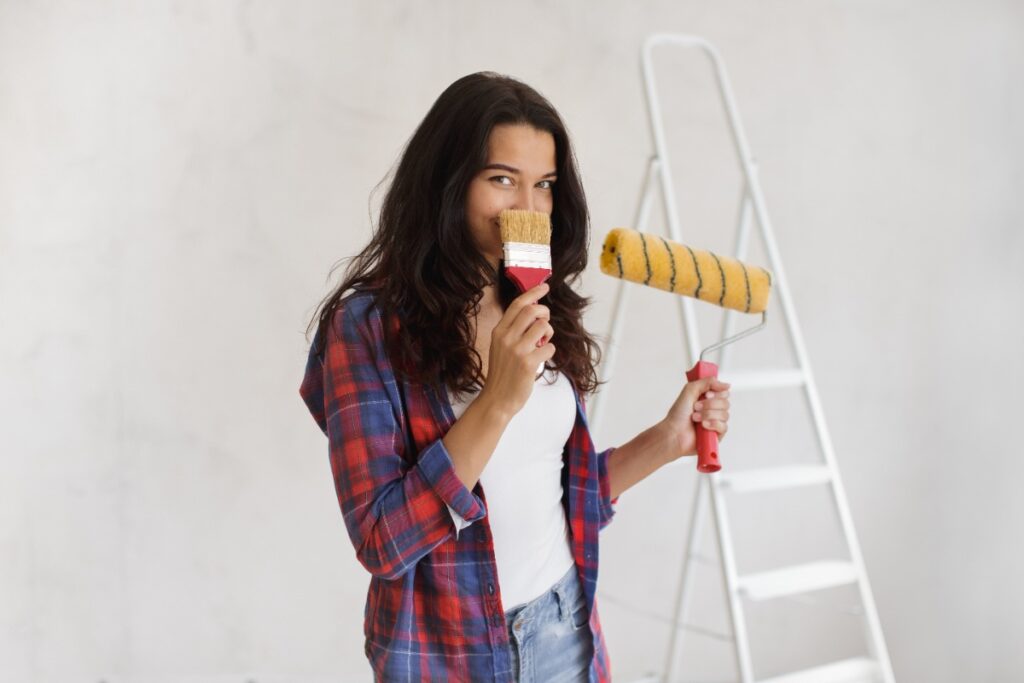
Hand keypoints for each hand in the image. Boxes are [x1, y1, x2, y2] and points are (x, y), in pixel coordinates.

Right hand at [478, 282, 554, 417]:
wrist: (497, 399)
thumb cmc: (503, 372)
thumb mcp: (501, 346)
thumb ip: (513, 330)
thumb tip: (534, 311)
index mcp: (499, 332)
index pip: (518, 305)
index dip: (533, 293)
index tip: (544, 287)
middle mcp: (507, 338)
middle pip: (533, 311)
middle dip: (545, 312)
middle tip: (545, 322)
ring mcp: (517, 350)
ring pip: (543, 327)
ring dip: (548, 333)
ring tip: (542, 343)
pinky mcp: (528, 364)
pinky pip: (549, 347)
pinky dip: (549, 351)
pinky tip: (541, 358)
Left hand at [660, 376, 730, 460]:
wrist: (673, 432)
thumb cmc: (678, 415)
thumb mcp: (690, 390)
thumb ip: (707, 382)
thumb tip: (726, 385)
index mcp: (708, 399)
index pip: (724, 393)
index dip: (717, 393)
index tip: (706, 395)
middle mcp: (713, 410)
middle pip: (726, 403)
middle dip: (709, 404)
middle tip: (696, 407)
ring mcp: (715, 423)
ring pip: (725, 415)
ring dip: (707, 414)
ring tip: (695, 417)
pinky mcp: (716, 435)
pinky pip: (724, 427)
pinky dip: (712, 424)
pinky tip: (703, 425)